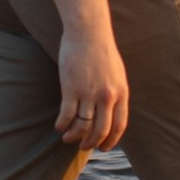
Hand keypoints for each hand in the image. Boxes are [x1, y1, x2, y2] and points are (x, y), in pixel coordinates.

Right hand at [55, 18, 128, 150]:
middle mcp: (107, 96)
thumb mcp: (117, 74)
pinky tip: (59, 126)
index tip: (103, 147)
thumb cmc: (101, 51)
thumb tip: (112, 113)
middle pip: (100, 131)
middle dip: (91, 143)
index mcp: (121, 93)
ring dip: (73, 136)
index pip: (119, 126)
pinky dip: (62, 125)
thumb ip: (116, 94)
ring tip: (67, 138)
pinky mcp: (71, 88)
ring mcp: (89, 93)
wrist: (88, 31)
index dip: (111, 141)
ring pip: (82, 126)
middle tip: (83, 146)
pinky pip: (67, 115)